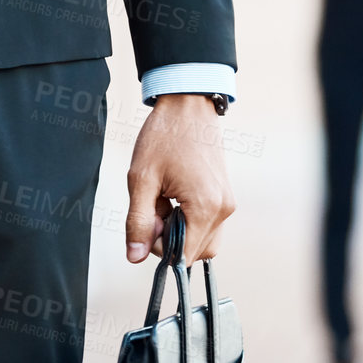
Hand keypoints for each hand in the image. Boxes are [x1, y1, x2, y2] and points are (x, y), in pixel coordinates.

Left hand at [125, 94, 234, 266]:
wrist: (188, 105)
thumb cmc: (164, 136)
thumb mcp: (141, 179)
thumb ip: (138, 222)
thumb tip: (135, 257)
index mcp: (205, 207)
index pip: (182, 256)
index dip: (158, 245)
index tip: (147, 218)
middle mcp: (223, 210)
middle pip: (194, 253)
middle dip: (169, 238)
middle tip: (154, 205)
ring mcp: (227, 204)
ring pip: (201, 240)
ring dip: (178, 230)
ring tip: (164, 198)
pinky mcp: (225, 198)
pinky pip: (207, 225)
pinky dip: (187, 219)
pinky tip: (174, 195)